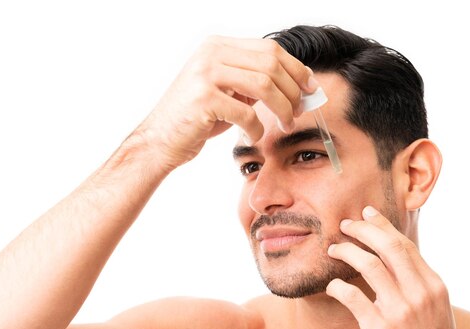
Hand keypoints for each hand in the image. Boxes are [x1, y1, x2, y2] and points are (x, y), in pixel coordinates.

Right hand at [134, 35, 316, 167]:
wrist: (159, 141)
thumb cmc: (195, 120)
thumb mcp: (226, 93)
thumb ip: (252, 82)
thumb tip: (296, 85)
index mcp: (218, 46)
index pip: (269, 49)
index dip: (296, 68)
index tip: (310, 87)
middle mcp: (211, 53)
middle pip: (271, 64)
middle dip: (292, 90)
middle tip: (299, 111)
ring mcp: (206, 73)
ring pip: (264, 85)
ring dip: (282, 108)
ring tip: (285, 124)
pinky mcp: (204, 98)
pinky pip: (247, 113)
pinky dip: (257, 128)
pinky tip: (254, 136)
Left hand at [326, 206, 469, 328]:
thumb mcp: (435, 311)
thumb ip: (417, 285)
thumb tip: (394, 260)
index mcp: (433, 286)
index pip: (405, 245)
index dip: (382, 226)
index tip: (366, 214)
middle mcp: (420, 294)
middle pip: (388, 247)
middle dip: (362, 230)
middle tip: (344, 224)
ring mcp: (401, 311)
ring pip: (369, 265)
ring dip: (346, 252)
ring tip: (332, 250)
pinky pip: (352, 296)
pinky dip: (337, 286)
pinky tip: (331, 286)